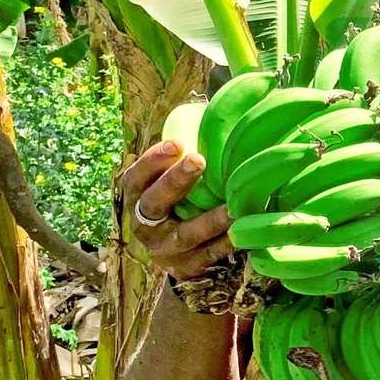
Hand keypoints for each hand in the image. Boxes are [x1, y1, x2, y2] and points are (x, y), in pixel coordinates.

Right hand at [119, 140, 233, 279]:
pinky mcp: (187, 268)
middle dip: (175, 181)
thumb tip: (216, 110)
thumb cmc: (182, 199)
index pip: (135, 178)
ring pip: (185, 234)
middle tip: (199, 160)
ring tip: (233, 206)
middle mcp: (144, 224)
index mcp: (136, 197)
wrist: (178, 254)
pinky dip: (227, 243)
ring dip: (209, 219)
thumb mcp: (171, 178)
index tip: (176, 143)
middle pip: (154, 203)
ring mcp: (164, 249)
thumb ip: (183, 153)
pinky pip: (208, 256)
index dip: (152, 161)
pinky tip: (245, 231)